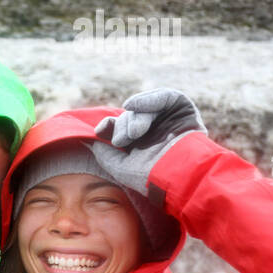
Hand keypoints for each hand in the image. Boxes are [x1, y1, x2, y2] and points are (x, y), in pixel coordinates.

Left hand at [89, 88, 205, 197]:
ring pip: (145, 108)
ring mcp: (169, 120)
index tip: (102, 130)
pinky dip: (149, 99)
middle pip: (130, 116)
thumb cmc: (148, 176)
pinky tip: (134, 105)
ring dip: (136, 118)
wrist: (176, 175)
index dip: (110, 125)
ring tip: (135, 133)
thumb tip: (89, 140)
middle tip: (124, 140)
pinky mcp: (184, 110)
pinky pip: (166, 96)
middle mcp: (155, 131)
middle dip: (124, 126)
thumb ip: (103, 152)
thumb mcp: (117, 165)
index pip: (120, 126)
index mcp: (140, 144)